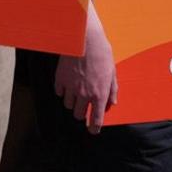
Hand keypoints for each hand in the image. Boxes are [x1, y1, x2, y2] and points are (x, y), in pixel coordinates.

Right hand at [54, 9, 117, 132]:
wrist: (84, 39)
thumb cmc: (101, 54)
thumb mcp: (112, 73)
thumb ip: (111, 91)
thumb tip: (111, 104)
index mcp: (99, 94)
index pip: (96, 119)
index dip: (94, 128)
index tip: (93, 131)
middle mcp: (84, 94)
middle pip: (79, 115)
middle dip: (82, 114)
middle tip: (84, 107)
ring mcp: (70, 87)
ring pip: (68, 105)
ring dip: (72, 102)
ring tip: (75, 94)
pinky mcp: (60, 79)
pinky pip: (59, 93)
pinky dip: (62, 92)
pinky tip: (67, 85)